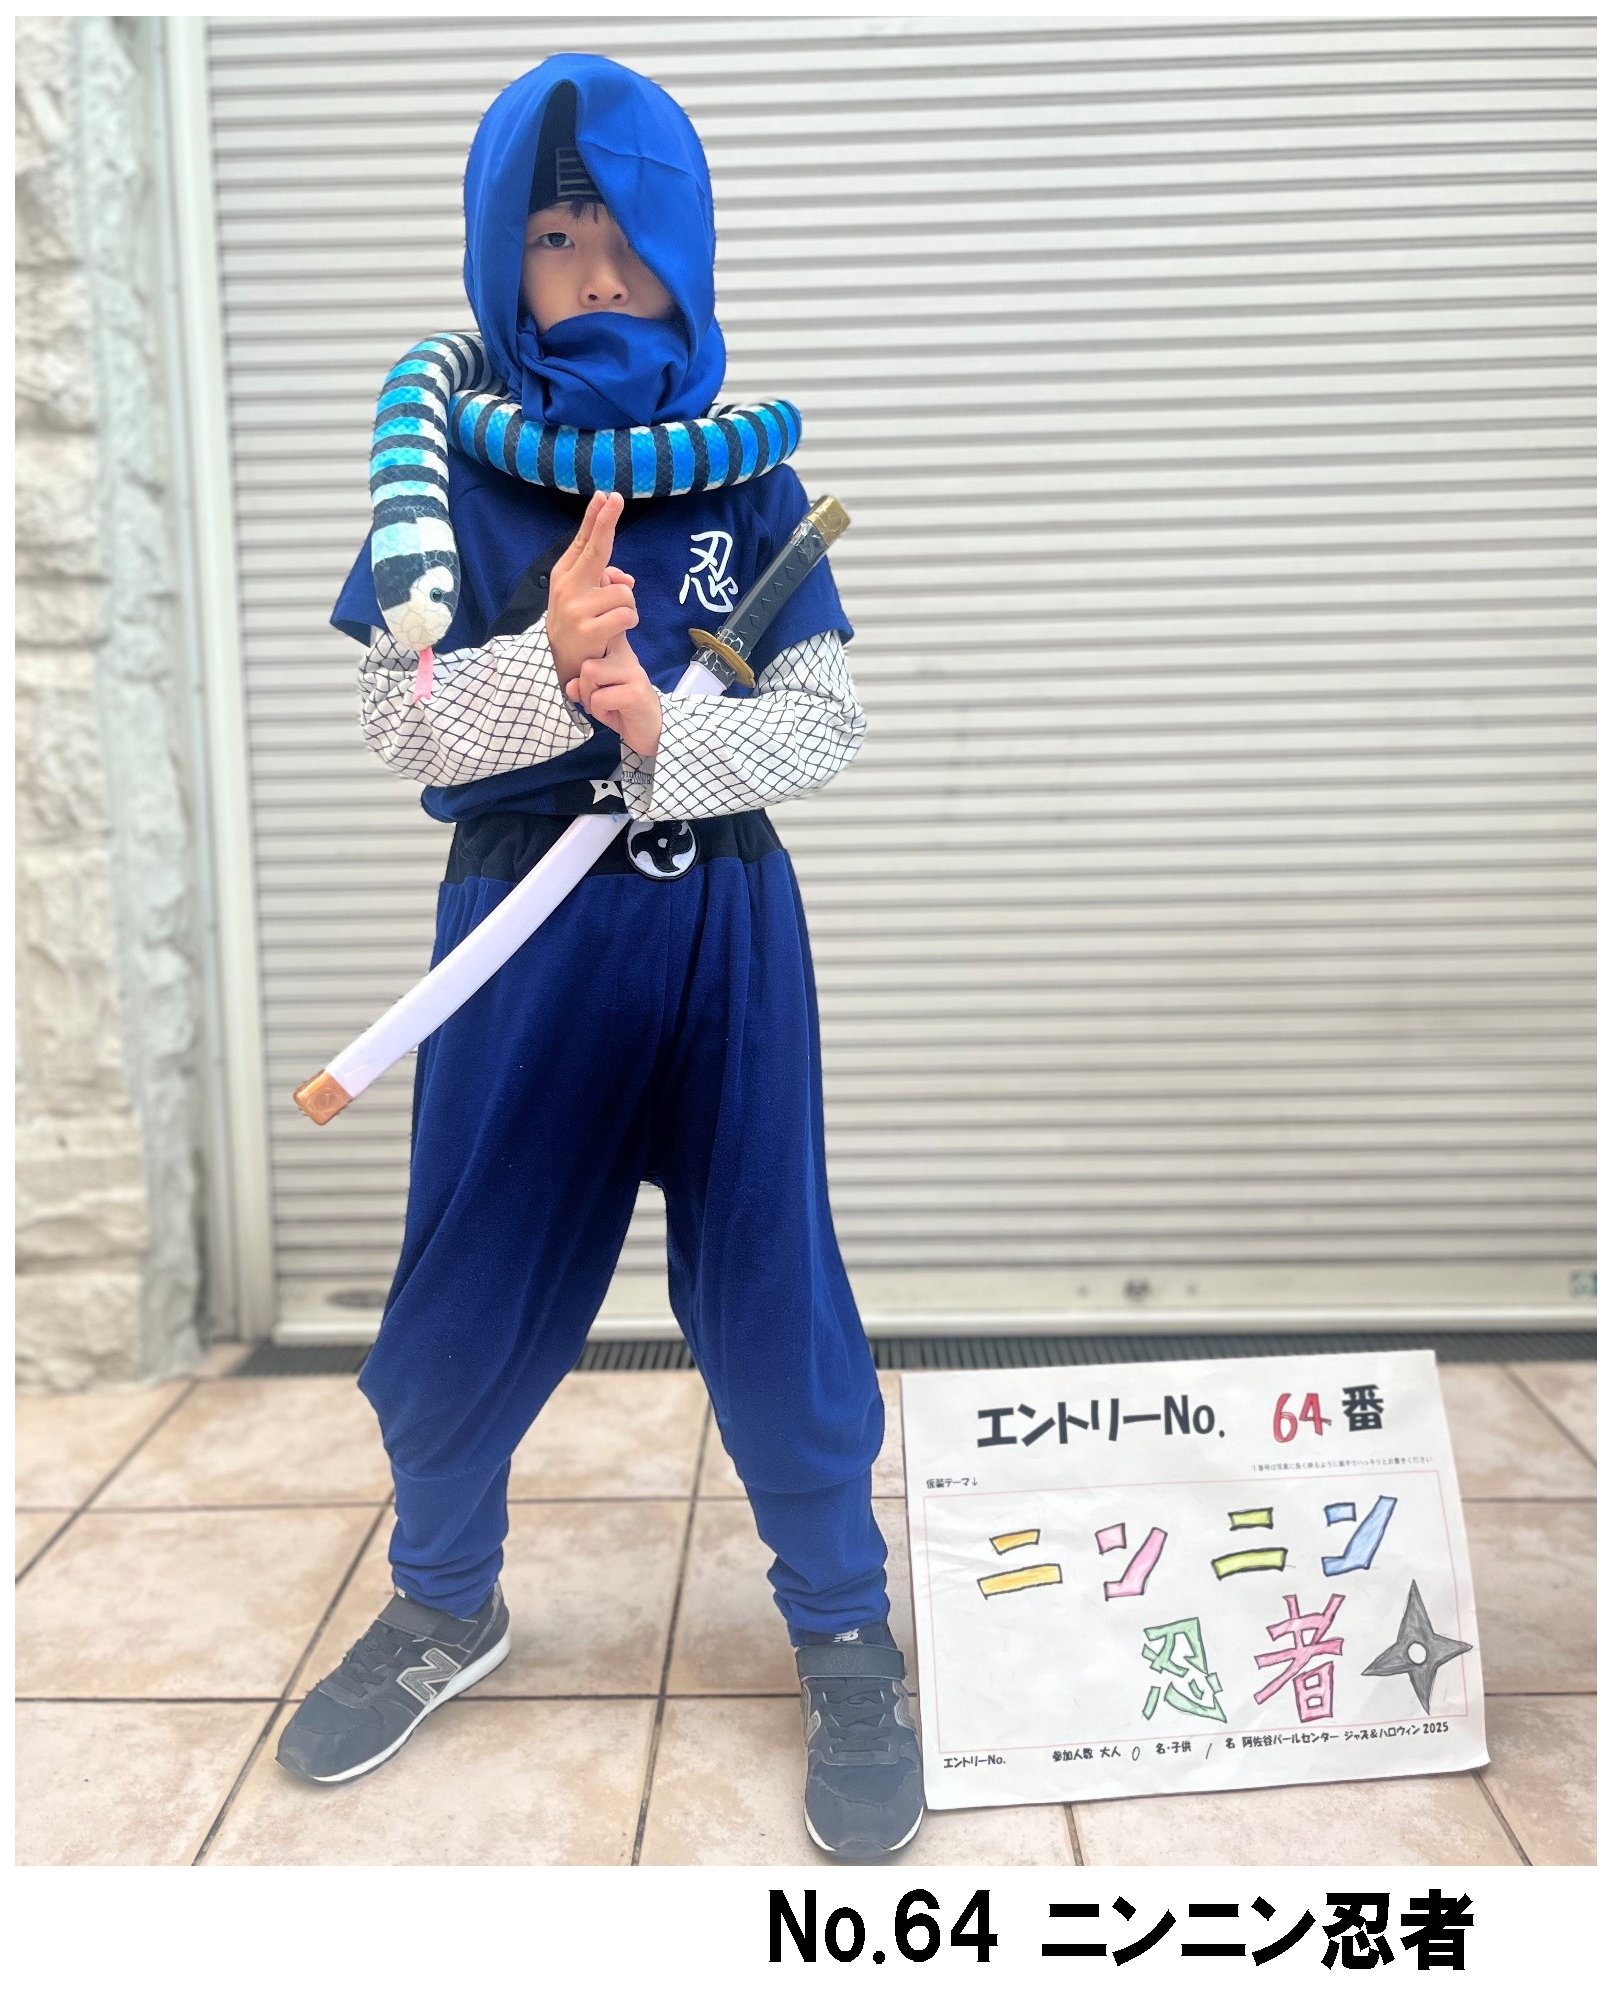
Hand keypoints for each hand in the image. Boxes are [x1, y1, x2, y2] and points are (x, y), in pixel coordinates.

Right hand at [545, 490, 637, 685]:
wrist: (569, 664)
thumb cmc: (582, 625)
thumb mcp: (587, 600)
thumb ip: (604, 581)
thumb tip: (627, 579)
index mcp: (564, 575)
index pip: (583, 542)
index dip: (596, 518)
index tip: (606, 495)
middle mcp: (566, 587)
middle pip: (595, 550)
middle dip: (606, 522)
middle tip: (616, 497)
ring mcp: (576, 608)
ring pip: (624, 593)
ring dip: (627, 607)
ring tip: (611, 621)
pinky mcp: (588, 630)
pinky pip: (627, 615)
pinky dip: (630, 623)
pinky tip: (615, 632)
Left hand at [565, 633, 662, 758]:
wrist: (649, 732)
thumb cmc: (619, 709)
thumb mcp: (594, 694)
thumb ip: (580, 684)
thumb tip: (571, 685)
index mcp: (618, 648)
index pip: (594, 633)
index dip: (584, 650)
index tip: (589, 669)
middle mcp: (628, 654)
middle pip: (585, 659)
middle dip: (583, 686)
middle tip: (596, 700)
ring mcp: (634, 672)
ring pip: (590, 672)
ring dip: (589, 697)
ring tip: (604, 706)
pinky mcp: (635, 692)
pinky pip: (599, 697)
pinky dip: (599, 711)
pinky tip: (613, 713)